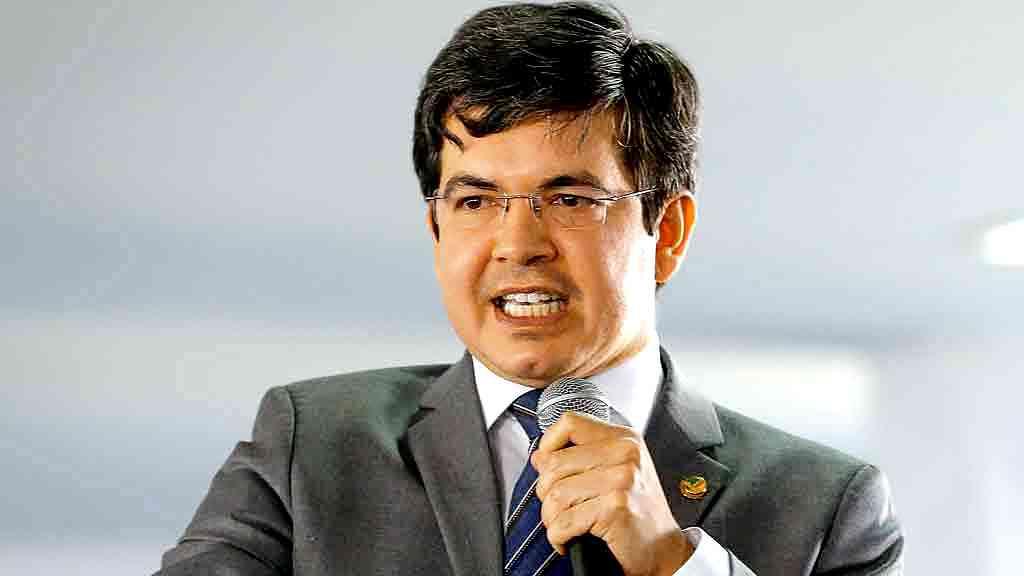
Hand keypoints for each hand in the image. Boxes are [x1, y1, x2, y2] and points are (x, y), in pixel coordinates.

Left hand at [531, 412, 693, 575]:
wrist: (665, 550)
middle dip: (546, 493)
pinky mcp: (615, 507)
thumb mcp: (615, 474)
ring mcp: (621, 479)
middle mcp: (625, 453)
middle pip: (554, 463)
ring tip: (565, 526)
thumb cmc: (640, 513)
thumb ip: (580, 458)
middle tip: (559, 509)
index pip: (570, 423)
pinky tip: (571, 540)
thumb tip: (540, 455)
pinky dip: (558, 536)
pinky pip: (564, 522)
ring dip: (552, 518)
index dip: (549, 444)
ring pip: (555, 494)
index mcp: (624, 439)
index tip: (548, 466)